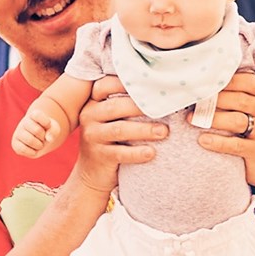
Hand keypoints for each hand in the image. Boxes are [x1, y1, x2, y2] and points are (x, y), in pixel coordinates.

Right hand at [12, 108, 64, 158]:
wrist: (41, 140)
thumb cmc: (47, 132)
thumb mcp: (54, 129)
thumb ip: (54, 131)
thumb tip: (48, 139)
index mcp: (33, 115)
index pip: (38, 115)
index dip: (46, 122)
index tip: (48, 125)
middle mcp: (23, 123)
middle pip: (37, 130)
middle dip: (43, 137)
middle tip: (42, 137)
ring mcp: (17, 133)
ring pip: (30, 140)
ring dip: (39, 145)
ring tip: (39, 144)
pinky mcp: (15, 144)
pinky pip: (23, 149)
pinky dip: (32, 152)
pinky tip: (33, 149)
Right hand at [69, 76, 165, 196]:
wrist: (94, 173)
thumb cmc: (111, 139)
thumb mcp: (113, 118)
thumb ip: (126, 103)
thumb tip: (159, 89)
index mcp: (93, 102)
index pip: (105, 85)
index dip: (126, 83)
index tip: (150, 83)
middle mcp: (89, 116)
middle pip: (115, 107)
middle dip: (141, 107)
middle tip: (165, 108)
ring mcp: (92, 136)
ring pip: (119, 130)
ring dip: (144, 130)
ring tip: (163, 132)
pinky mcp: (99, 156)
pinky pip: (119, 153)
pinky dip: (137, 153)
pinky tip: (151, 153)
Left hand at [196, 72, 254, 190]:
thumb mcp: (254, 111)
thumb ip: (239, 96)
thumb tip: (206, 85)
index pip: (249, 82)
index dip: (226, 81)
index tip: (205, 83)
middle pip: (240, 100)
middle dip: (214, 100)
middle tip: (194, 101)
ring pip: (237, 121)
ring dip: (212, 119)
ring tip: (192, 119)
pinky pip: (235, 145)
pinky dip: (217, 142)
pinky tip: (202, 140)